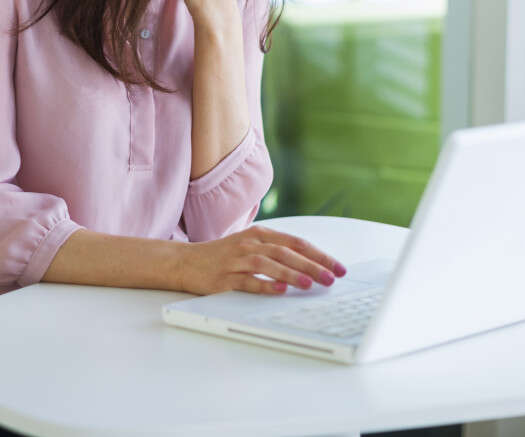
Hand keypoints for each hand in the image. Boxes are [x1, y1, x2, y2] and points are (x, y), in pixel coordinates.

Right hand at [177, 225, 346, 295]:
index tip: (338, 268)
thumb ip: (276, 251)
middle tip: (332, 278)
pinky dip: (265, 285)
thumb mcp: (250, 245)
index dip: (319, 255)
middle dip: (312, 266)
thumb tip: (310, 264)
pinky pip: (248, 281)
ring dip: (292, 274)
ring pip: (269, 264)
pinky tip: (280, 290)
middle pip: (286, 252)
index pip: (296, 242)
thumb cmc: (223, 256)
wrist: (186, 261)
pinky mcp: (224, 278)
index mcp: (259, 234)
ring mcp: (236, 260)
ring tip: (311, 284)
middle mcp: (249, 244)